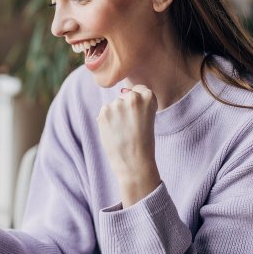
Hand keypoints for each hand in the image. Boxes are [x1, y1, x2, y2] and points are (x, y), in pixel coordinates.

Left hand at [97, 84, 160, 205]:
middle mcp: (133, 97)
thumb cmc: (144, 142)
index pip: (140, 90)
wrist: (134, 163)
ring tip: (123, 131)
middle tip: (131, 127)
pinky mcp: (104, 112)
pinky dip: (107, 121)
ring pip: (114, 105)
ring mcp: (117, 104)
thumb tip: (122, 90)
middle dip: (126, 108)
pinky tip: (114, 132)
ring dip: (116, 115)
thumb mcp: (149, 117)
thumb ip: (138, 102)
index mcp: (148, 97)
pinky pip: (104, 112)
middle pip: (125, 96)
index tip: (141, 118)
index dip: (139, 105)